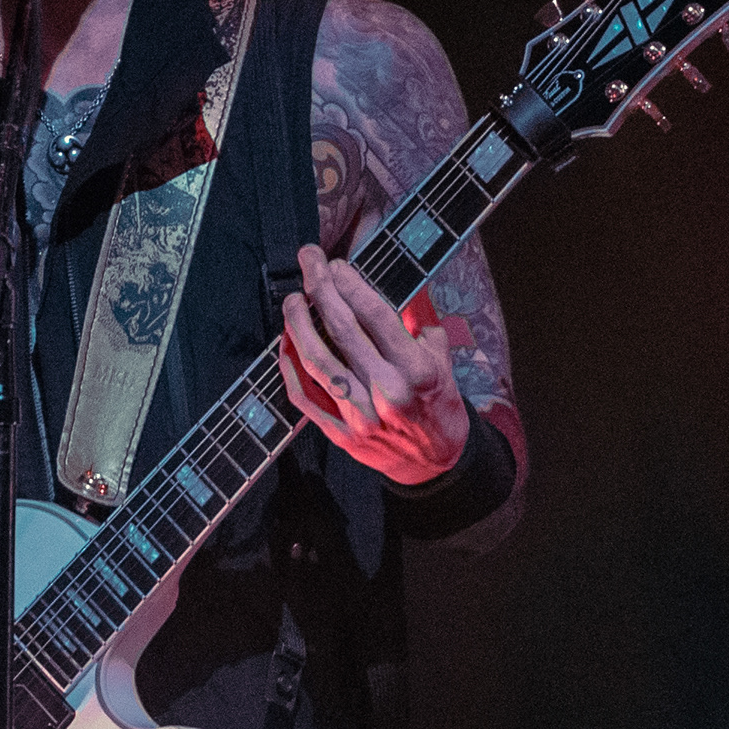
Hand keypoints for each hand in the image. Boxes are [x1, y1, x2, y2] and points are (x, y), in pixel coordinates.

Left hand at [279, 244, 469, 485]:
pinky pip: (305, 397)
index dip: (350, 284)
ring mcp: (360, 416)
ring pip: (317, 361)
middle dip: (321, 289)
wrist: (434, 466)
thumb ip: (417, 326)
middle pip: (342, 330)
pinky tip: (286, 343)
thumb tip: (390, 290)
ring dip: (298, 324)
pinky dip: (290, 368)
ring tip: (292, 300)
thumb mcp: (442, 362)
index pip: (374, 315)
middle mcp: (386, 392)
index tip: (336, 265)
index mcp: (416, 370)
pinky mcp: (340, 435)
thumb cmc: (438, 407)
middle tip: (309, 262)